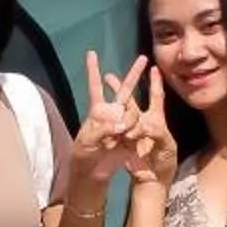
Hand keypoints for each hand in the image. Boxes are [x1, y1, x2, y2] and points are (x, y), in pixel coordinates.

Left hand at [72, 52, 140, 185]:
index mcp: (97, 111)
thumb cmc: (83, 155)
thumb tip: (119, 125)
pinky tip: (126, 139)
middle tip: (143, 58)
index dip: (93, 70)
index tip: (91, 53)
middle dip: (134, 74)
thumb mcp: (86, 142)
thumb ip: (102, 129)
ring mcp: (124, 123)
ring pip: (133, 111)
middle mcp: (112, 113)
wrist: (94, 173)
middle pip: (124, 90)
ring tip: (121, 135)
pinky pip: (138, 128)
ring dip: (128, 121)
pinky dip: (133, 132)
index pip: (95, 87)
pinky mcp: (133, 135)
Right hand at [116, 64, 177, 185]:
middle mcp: (141, 121)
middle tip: (113, 74)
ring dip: (112, 96)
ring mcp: (128, 129)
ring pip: (119, 109)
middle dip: (126, 83)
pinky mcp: (119, 140)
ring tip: (105, 79)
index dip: (156, 82)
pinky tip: (101, 111)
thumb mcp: (166, 147)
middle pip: (131, 98)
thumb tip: (142, 124)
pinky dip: (107, 119)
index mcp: (156, 120)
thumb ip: (157, 132)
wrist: (151, 181)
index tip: (154, 68)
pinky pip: (112, 127)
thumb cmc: (164, 163)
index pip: (156, 97)